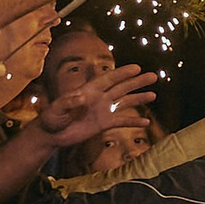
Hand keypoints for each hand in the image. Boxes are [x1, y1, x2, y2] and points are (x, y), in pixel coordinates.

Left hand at [37, 56, 154, 140]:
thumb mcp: (56, 108)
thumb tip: (81, 96)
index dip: (122, 73)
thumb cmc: (51, 118)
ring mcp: (102, 110)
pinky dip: (133, 121)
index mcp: (89, 90)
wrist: (52, 135)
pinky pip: (121, 121)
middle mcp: (99, 98)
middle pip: (121, 87)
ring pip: (124, 102)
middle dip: (137, 82)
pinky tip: (145, 122)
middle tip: (152, 76)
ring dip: (138, 98)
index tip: (136, 68)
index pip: (108, 79)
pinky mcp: (103, 124)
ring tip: (153, 95)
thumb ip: (68, 102)